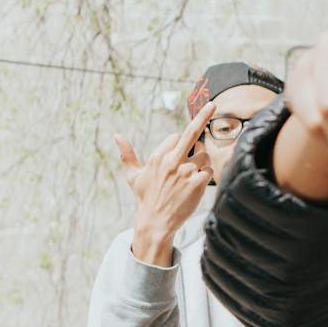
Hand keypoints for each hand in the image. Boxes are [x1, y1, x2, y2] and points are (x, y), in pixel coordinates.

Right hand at [116, 101, 217, 264]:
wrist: (156, 221)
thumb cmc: (145, 197)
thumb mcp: (133, 175)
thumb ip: (127, 154)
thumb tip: (116, 135)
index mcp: (158, 157)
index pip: (177, 136)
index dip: (180, 142)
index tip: (178, 151)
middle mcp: (172, 162)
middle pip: (192, 132)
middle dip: (203, 116)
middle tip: (212, 105)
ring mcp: (186, 173)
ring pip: (205, 155)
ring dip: (203, 161)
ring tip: (191, 174)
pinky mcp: (197, 184)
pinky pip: (209, 171)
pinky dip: (206, 175)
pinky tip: (197, 183)